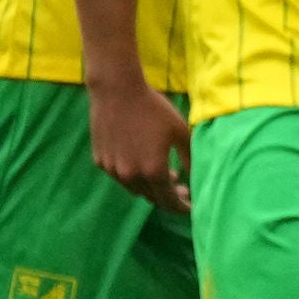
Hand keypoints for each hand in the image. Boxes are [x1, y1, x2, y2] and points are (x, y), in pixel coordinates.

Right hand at [88, 76, 190, 212]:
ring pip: (135, 189)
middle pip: (152, 198)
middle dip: (169, 197)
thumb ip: (190, 158)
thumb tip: (197, 177)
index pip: (170, 201)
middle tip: (183, 191)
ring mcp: (113, 170)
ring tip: (166, 176)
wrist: (117, 91)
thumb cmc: (153, 109)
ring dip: (151, 186)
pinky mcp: (100, 161)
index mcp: (153, 171)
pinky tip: (142, 163)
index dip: (181, 207)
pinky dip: (133, 175)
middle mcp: (131, 176)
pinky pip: (120, 176)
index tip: (191, 208)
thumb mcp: (180, 132)